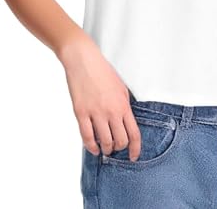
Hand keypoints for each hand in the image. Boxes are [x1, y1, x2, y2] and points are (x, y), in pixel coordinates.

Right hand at [58, 37, 140, 160]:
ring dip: (106, 149)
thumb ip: (124, 105)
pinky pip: (86, 137)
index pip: (134, 133)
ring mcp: (96, 113)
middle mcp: (111, 111)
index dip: (135, 149)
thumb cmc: (103, 71)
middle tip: (116, 147)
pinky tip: (93, 148)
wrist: (84, 60)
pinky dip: (91, 146)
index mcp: (123, 105)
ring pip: (104, 142)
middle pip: (120, 141)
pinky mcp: (81, 113)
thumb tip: (126, 120)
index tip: (134, 156)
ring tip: (105, 148)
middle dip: (119, 148)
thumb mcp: (121, 87)